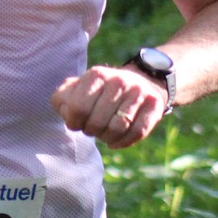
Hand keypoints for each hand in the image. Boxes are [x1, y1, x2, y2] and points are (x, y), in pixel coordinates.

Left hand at [51, 65, 169, 149]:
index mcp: (96, 75)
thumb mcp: (77, 89)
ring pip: (117, 128)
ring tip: (104, 134)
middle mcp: (118, 81)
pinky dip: (123, 142)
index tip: (77, 123)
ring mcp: (138, 92)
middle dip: (91, 131)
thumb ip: (62, 99)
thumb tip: (67, 113)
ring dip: (106, 138)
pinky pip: (137, 132)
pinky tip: (115, 141)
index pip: (77, 108)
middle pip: (96, 122)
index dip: (74, 123)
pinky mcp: (154, 104)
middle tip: (92, 129)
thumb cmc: (99, 93)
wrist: (140, 82)